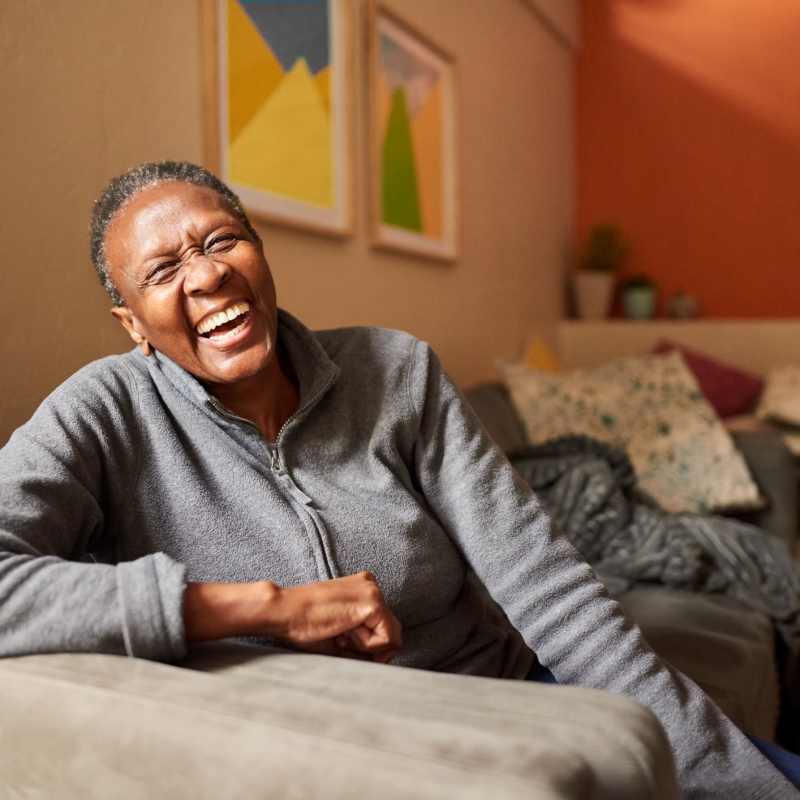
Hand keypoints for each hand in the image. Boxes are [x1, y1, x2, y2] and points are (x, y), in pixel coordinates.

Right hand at [268, 572, 401, 662]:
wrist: (284, 611)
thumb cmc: (303, 623)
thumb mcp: (340, 629)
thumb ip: (364, 638)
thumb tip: (385, 658)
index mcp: (363, 587)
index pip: (383, 625)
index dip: (368, 645)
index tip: (342, 639)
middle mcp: (372, 585)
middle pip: (392, 631)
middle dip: (371, 647)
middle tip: (341, 638)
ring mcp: (374, 592)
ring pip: (392, 636)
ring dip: (367, 645)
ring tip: (340, 632)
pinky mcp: (373, 603)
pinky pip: (386, 639)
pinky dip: (366, 645)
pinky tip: (344, 631)